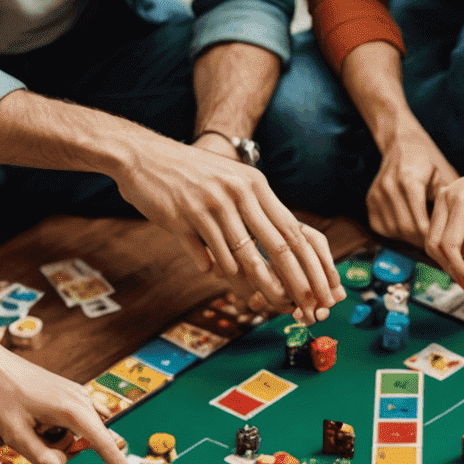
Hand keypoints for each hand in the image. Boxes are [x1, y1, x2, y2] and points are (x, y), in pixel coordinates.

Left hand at [0, 351, 139, 463]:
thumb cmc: (3, 396)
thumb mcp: (14, 433)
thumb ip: (40, 457)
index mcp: (71, 409)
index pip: (101, 442)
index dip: (116, 463)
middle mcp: (82, 401)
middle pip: (84, 443)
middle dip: (60, 448)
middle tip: (31, 431)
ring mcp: (79, 397)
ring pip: (78, 435)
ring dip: (56, 438)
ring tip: (32, 421)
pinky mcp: (74, 397)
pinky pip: (75, 425)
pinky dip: (58, 429)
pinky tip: (40, 417)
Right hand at [115, 137, 342, 323]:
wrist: (142, 156)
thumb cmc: (191, 176)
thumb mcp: (230, 183)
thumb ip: (253, 213)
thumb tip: (275, 253)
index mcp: (255, 185)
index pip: (292, 230)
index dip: (310, 264)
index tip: (320, 288)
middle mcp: (238, 192)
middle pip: (276, 245)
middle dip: (294, 281)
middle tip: (304, 307)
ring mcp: (211, 205)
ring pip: (241, 256)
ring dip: (255, 286)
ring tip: (261, 303)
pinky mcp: (184, 217)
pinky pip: (207, 255)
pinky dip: (214, 270)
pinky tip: (214, 275)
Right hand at [366, 126, 458, 247]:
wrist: (402, 143)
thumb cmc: (428, 160)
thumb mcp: (444, 176)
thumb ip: (448, 202)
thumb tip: (459, 230)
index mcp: (409, 180)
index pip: (420, 223)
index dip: (433, 237)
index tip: (444, 243)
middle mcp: (389, 187)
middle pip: (406, 229)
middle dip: (422, 241)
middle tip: (436, 245)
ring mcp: (376, 194)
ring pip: (394, 230)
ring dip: (409, 239)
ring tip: (424, 238)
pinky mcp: (370, 200)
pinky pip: (382, 227)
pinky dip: (396, 233)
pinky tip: (409, 229)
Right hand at [426, 147, 463, 294]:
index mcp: (458, 199)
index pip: (448, 244)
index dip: (460, 270)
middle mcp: (445, 199)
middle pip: (434, 245)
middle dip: (452, 268)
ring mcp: (444, 203)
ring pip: (437, 243)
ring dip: (455, 261)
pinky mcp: (448, 209)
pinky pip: (445, 236)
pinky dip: (459, 250)